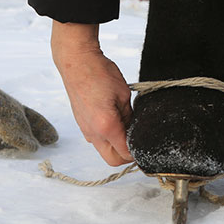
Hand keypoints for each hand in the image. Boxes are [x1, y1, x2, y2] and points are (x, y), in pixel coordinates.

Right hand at [51, 21, 133, 165]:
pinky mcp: (82, 125)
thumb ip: (130, 117)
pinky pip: (97, 140)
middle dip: (127, 155)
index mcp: (106, 126)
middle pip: (113, 160)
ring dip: (117, 146)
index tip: (147, 145)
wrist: (76, 63)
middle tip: (137, 140)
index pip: (125, 153)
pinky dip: (108, 138)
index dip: (138, 152)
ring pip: (104, 151)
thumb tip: (135, 130)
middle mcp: (93, 133)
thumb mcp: (124, 95)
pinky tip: (115, 121)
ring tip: (126, 126)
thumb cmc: (99, 73)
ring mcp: (85, 130)